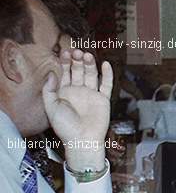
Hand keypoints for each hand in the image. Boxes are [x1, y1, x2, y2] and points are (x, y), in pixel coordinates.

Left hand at [42, 49, 112, 171]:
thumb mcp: (51, 107)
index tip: (65, 52)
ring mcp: (91, 94)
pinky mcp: (103, 99)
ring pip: (91, 74)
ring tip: (87, 55)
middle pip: (79, 71)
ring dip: (90, 64)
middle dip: (77, 60)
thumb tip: (52, 73)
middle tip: (77, 52)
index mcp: (65, 92)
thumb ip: (49, 90)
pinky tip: (106, 64)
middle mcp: (78, 91)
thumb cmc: (65, 127)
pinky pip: (106, 84)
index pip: (65, 72)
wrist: (82, 140)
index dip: (65, 62)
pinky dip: (107, 74)